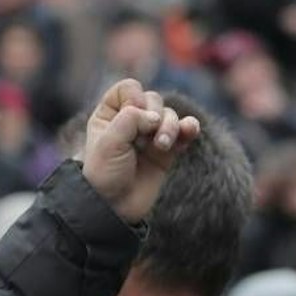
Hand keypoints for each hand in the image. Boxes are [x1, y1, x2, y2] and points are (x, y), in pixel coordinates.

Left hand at [81, 79, 199, 224]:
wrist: (115, 207)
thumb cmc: (104, 174)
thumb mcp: (108, 143)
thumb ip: (130, 119)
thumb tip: (156, 116)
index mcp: (109, 115)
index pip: (128, 88)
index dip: (133, 95)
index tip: (132, 113)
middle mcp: (131, 121)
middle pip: (153, 99)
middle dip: (155, 113)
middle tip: (149, 136)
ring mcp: (150, 135)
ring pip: (170, 115)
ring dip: (170, 126)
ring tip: (162, 145)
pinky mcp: (168, 150)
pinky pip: (185, 131)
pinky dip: (190, 128)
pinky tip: (190, 130)